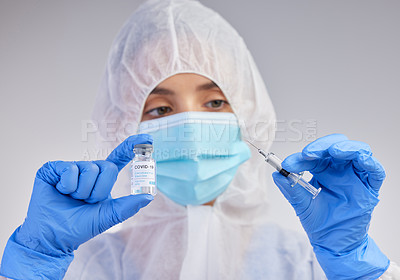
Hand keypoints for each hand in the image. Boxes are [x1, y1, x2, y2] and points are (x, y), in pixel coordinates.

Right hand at [0, 134, 152, 279]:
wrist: (53, 237)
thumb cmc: (80, 226)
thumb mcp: (108, 216)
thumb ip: (128, 206)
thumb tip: (149, 196)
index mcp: (102, 178)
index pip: (119, 158)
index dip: (132, 147)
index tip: (147, 139)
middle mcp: (88, 169)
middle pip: (108, 167)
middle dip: (99, 190)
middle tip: (86, 202)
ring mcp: (71, 167)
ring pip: (90, 169)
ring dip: (82, 191)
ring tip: (71, 199)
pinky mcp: (54, 168)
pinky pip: (70, 169)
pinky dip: (68, 186)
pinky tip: (59, 192)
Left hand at [272, 133, 388, 278]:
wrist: (333, 244)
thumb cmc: (320, 223)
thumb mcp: (302, 205)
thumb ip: (290, 189)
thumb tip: (277, 174)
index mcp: (322, 171)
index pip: (314, 155)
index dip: (301, 156)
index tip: (288, 164)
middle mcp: (339, 170)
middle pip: (335, 146)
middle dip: (322, 146)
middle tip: (308, 154)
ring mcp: (355, 178)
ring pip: (357, 152)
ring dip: (346, 147)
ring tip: (334, 151)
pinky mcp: (369, 189)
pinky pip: (375, 172)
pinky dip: (370, 162)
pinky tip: (361, 159)